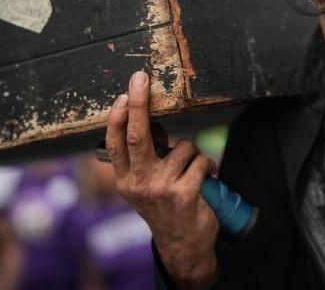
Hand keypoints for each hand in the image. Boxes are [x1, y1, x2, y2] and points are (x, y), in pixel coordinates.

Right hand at [104, 71, 218, 288]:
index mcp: (125, 179)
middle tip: (140, 79)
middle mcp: (138, 183)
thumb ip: (144, 155)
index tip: (124, 94)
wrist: (182, 245)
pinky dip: (209, 165)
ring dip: (193, 153)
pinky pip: (201, 161)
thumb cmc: (164, 205)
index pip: (115, 143)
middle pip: (137, 136)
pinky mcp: (184, 194)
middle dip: (139, 104)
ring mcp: (161, 189)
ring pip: (183, 147)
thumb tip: (149, 118)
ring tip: (192, 171)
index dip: (118, 117)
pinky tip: (207, 178)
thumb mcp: (144, 184)